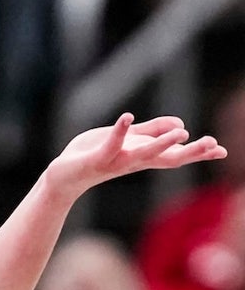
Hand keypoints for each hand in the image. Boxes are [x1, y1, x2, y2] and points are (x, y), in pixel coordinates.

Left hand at [47, 114, 225, 200]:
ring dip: (162, 143)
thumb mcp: (129, 140)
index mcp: (143, 157)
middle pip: (168, 159)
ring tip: (182, 132)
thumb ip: (152, 131)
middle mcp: (134, 162)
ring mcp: (116, 162)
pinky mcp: (97, 159)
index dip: (198, 153)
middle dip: (191, 153)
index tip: (222, 150)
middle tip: (214, 145)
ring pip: (143, 154)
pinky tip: (127, 116)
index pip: (176, 156)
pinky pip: (110, 145)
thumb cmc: (97, 154)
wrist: (65, 173)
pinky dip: (119, 132)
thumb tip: (181, 125)